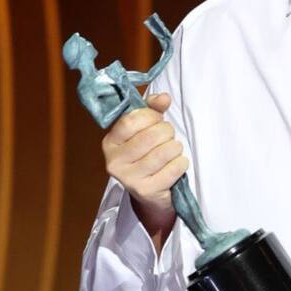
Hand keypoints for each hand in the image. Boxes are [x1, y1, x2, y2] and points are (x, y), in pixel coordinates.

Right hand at [102, 93, 188, 220]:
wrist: (150, 192)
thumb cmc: (146, 154)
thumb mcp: (144, 128)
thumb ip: (152, 108)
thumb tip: (164, 98)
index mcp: (110, 142)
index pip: (131, 120)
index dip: (151, 116)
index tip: (157, 119)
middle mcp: (115, 161)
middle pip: (150, 136)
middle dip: (167, 132)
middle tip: (168, 137)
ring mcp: (129, 179)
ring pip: (163, 153)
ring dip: (175, 148)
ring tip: (174, 150)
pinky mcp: (146, 191)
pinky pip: (173, 169)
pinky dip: (181, 163)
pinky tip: (177, 163)